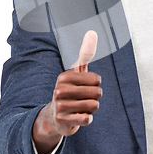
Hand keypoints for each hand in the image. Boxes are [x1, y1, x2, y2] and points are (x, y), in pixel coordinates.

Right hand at [32, 30, 101, 153]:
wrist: (55, 116)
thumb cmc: (70, 90)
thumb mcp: (77, 71)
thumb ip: (86, 52)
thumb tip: (93, 31)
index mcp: (64, 76)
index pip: (97, 80)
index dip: (95, 85)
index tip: (84, 87)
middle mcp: (59, 90)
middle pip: (97, 93)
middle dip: (94, 98)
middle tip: (82, 99)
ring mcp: (60, 106)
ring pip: (93, 106)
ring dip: (91, 109)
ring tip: (80, 108)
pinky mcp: (62, 121)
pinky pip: (87, 119)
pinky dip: (87, 119)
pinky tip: (78, 117)